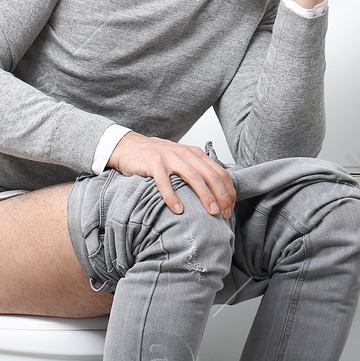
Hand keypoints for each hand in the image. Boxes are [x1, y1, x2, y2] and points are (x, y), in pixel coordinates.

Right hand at [107, 132, 235, 216]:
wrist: (128, 146)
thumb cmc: (156, 157)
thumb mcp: (181, 160)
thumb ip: (196, 171)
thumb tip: (215, 193)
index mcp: (195, 154)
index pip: (220, 172)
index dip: (228, 191)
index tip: (230, 207)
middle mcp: (185, 154)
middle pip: (210, 175)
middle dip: (221, 196)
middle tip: (224, 214)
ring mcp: (169, 157)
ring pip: (193, 177)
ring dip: (204, 195)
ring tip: (210, 212)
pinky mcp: (153, 163)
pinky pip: (165, 182)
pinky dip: (172, 196)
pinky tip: (178, 209)